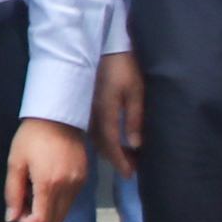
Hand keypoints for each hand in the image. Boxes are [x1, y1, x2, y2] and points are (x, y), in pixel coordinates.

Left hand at [5, 119, 88, 221]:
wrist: (58, 115)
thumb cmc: (31, 137)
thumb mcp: (15, 163)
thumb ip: (13, 193)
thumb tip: (11, 218)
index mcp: (49, 184)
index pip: (42, 221)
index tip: (18, 213)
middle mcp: (68, 187)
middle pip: (55, 221)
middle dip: (38, 219)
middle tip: (25, 202)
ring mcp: (79, 182)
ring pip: (64, 211)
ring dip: (48, 209)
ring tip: (35, 189)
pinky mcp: (85, 177)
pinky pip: (71, 199)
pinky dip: (58, 199)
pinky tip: (47, 182)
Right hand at [95, 52, 145, 173]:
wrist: (103, 46)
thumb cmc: (123, 67)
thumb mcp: (135, 91)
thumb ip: (134, 118)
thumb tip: (134, 145)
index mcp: (105, 113)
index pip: (111, 145)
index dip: (120, 162)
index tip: (130, 175)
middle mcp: (92, 115)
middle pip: (102, 145)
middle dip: (115, 159)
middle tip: (131, 168)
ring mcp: (87, 110)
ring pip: (96, 138)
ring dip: (109, 150)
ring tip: (125, 156)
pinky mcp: (86, 104)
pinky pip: (93, 129)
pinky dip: (103, 139)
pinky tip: (113, 139)